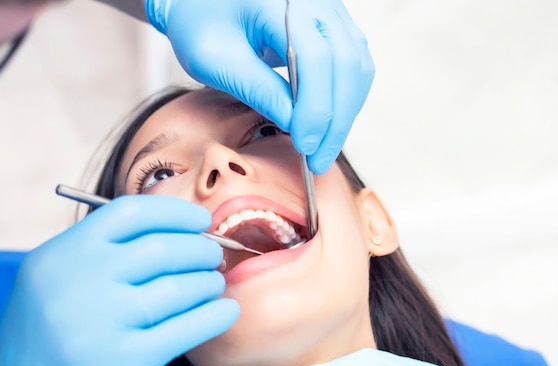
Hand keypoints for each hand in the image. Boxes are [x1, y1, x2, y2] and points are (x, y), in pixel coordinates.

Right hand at [0, 195, 238, 365]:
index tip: (201, 219)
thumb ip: (100, 251)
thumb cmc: (38, 338)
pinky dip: (215, 315)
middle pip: (163, 247)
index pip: (130, 212)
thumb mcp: (52, 279)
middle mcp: (79, 281)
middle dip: (201, 248)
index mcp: (61, 254)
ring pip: (180, 287)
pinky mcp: (123, 363)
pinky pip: (187, 328)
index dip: (175, 211)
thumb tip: (174, 230)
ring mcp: (101, 322)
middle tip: (214, 254)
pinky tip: (226, 310)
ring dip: (209, 282)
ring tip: (214, 283)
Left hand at [146, 0, 373, 173]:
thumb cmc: (201, 25)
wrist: (200, 2)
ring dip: (345, 112)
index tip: (304, 145)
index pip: (316, 58)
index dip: (315, 108)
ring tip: (323, 147)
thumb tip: (296, 126)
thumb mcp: (216, 60)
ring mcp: (328, 10)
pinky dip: (345, 98)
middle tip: (319, 159)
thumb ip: (258, 89)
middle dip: (336, 119)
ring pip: (356, 65)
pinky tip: (327, 123)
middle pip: (346, 63)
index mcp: (281, 2)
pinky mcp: (332, 25)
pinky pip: (353, 63)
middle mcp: (314, 1)